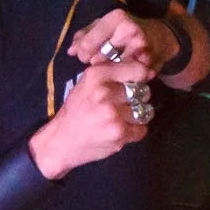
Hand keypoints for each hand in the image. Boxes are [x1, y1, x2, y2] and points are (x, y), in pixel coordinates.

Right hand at [28, 59, 154, 178]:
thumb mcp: (88, 83)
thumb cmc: (77, 110)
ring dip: (135, 117)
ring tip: (119, 119)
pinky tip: (119, 130)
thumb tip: (148, 70)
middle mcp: (104, 92)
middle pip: (141, 91)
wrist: (62, 140)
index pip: (137, 69)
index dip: (142, 75)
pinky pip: (142, 129)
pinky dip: (134, 132)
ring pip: (143, 110)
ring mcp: (112, 113)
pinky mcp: (118, 132)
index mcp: (96, 75)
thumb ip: (112, 73)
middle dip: (137, 98)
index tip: (141, 81)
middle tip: (122, 105)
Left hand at [67, 7, 181, 71]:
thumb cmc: (127, 31)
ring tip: (112, 69)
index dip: (83, 54)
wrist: (163, 38)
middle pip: (98, 59)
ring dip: (108, 73)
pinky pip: (124, 78)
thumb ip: (85, 35)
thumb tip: (70, 51)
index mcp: (116, 18)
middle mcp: (129, 30)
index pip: (87, 44)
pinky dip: (121, 79)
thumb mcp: (106, 25)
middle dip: (96, 64)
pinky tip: (123, 75)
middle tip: (101, 64)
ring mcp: (140, 48)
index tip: (87, 57)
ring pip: (110, 70)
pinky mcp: (148, 64)